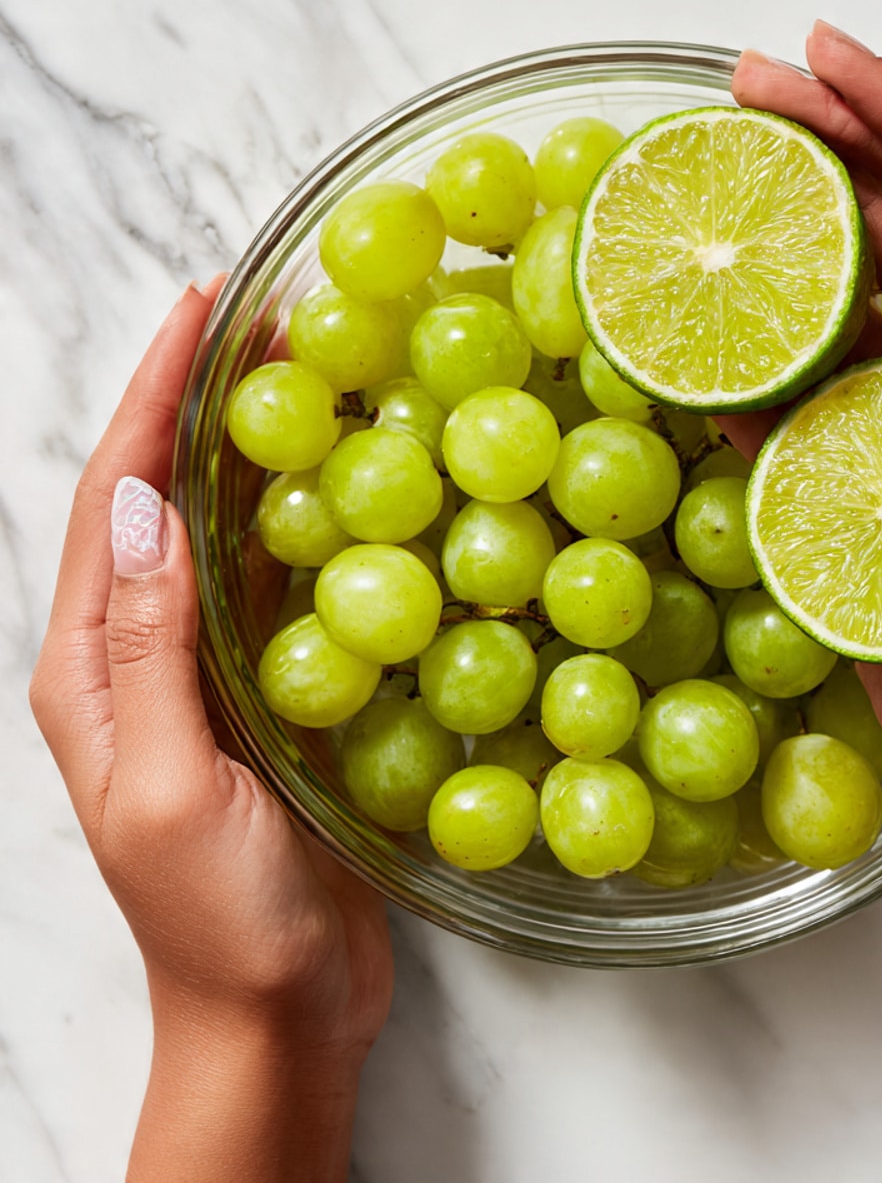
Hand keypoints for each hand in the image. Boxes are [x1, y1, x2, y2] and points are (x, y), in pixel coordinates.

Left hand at [29, 282, 393, 1178]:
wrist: (272, 1010)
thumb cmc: (217, 919)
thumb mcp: (175, 787)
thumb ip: (152, 650)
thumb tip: (139, 505)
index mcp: (91, 670)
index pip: (113, 501)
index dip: (149, 397)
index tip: (198, 310)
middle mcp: (141, 658)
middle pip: (167, 499)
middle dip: (205, 402)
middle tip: (271, 320)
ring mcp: (209, 676)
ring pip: (227, 536)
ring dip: (260, 453)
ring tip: (314, 377)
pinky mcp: (270, 698)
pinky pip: (281, 590)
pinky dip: (307, 526)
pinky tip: (350, 490)